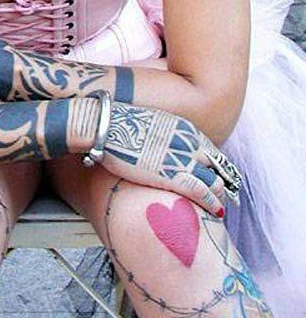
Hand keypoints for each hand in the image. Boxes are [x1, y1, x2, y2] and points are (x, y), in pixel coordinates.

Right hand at [100, 102, 240, 216]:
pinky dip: (213, 202)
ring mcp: (183, 160)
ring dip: (220, 194)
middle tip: (227, 191)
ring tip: (222, 204)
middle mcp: (188, 143)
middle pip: (216, 164)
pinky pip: (202, 192)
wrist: (106, 125)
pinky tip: (217, 210)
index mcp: (182, 128)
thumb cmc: (119, 124)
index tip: (218, 173)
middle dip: (223, 179)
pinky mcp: (174, 176)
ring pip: (214, 180)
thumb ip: (160, 134)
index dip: (215, 164)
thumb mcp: (147, 123)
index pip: (208, 148)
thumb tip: (155, 143)